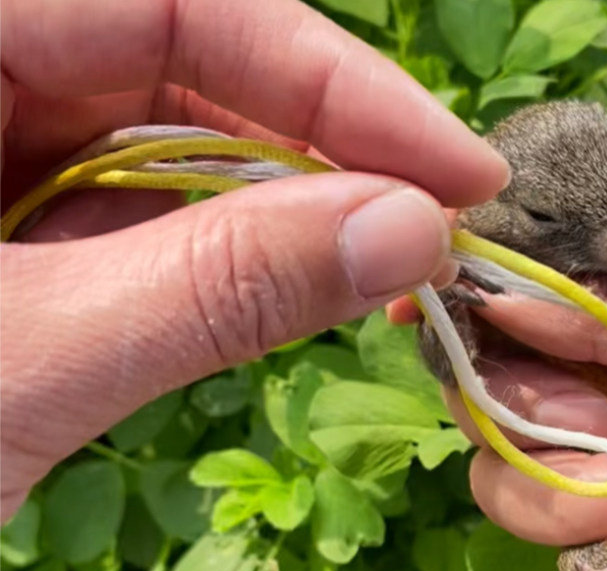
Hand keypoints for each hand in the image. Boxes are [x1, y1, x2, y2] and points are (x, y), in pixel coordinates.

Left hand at [0, 0, 509, 520]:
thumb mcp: (14, 369)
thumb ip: (218, 287)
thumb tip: (411, 230)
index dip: (334, 77)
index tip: (454, 167)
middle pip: (178, 57)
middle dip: (321, 145)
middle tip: (429, 226)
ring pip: (165, 134)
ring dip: (280, 203)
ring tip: (376, 263)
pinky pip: (128, 202)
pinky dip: (215, 248)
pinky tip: (283, 281)